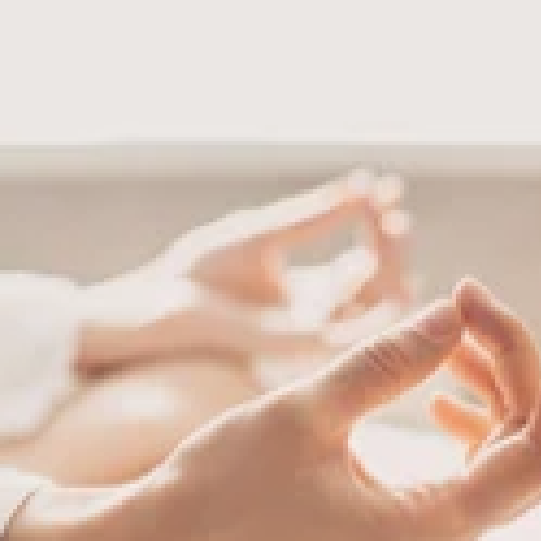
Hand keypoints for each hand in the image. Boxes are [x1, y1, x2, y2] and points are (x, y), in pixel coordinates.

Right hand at [0, 279, 540, 540]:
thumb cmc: (218, 489)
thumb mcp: (304, 412)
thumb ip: (388, 362)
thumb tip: (458, 311)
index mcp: (429, 531)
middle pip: (530, 449)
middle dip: (518, 365)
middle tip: (471, 297)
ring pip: (503, 461)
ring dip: (494, 389)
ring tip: (454, 330)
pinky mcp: (400, 538)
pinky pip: (470, 478)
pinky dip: (471, 424)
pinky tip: (448, 394)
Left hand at [74, 172, 411, 372]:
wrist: (145, 311)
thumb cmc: (189, 276)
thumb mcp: (261, 235)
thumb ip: (311, 217)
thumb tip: (365, 187)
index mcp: (306, 298)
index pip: (365, 271)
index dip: (380, 233)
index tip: (384, 194)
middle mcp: (314, 325)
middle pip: (381, 295)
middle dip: (394, 253)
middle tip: (391, 216)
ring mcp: (308, 342)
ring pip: (379, 315)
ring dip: (394, 271)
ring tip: (389, 229)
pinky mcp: (294, 353)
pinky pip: (356, 336)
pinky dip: (380, 306)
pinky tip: (379, 263)